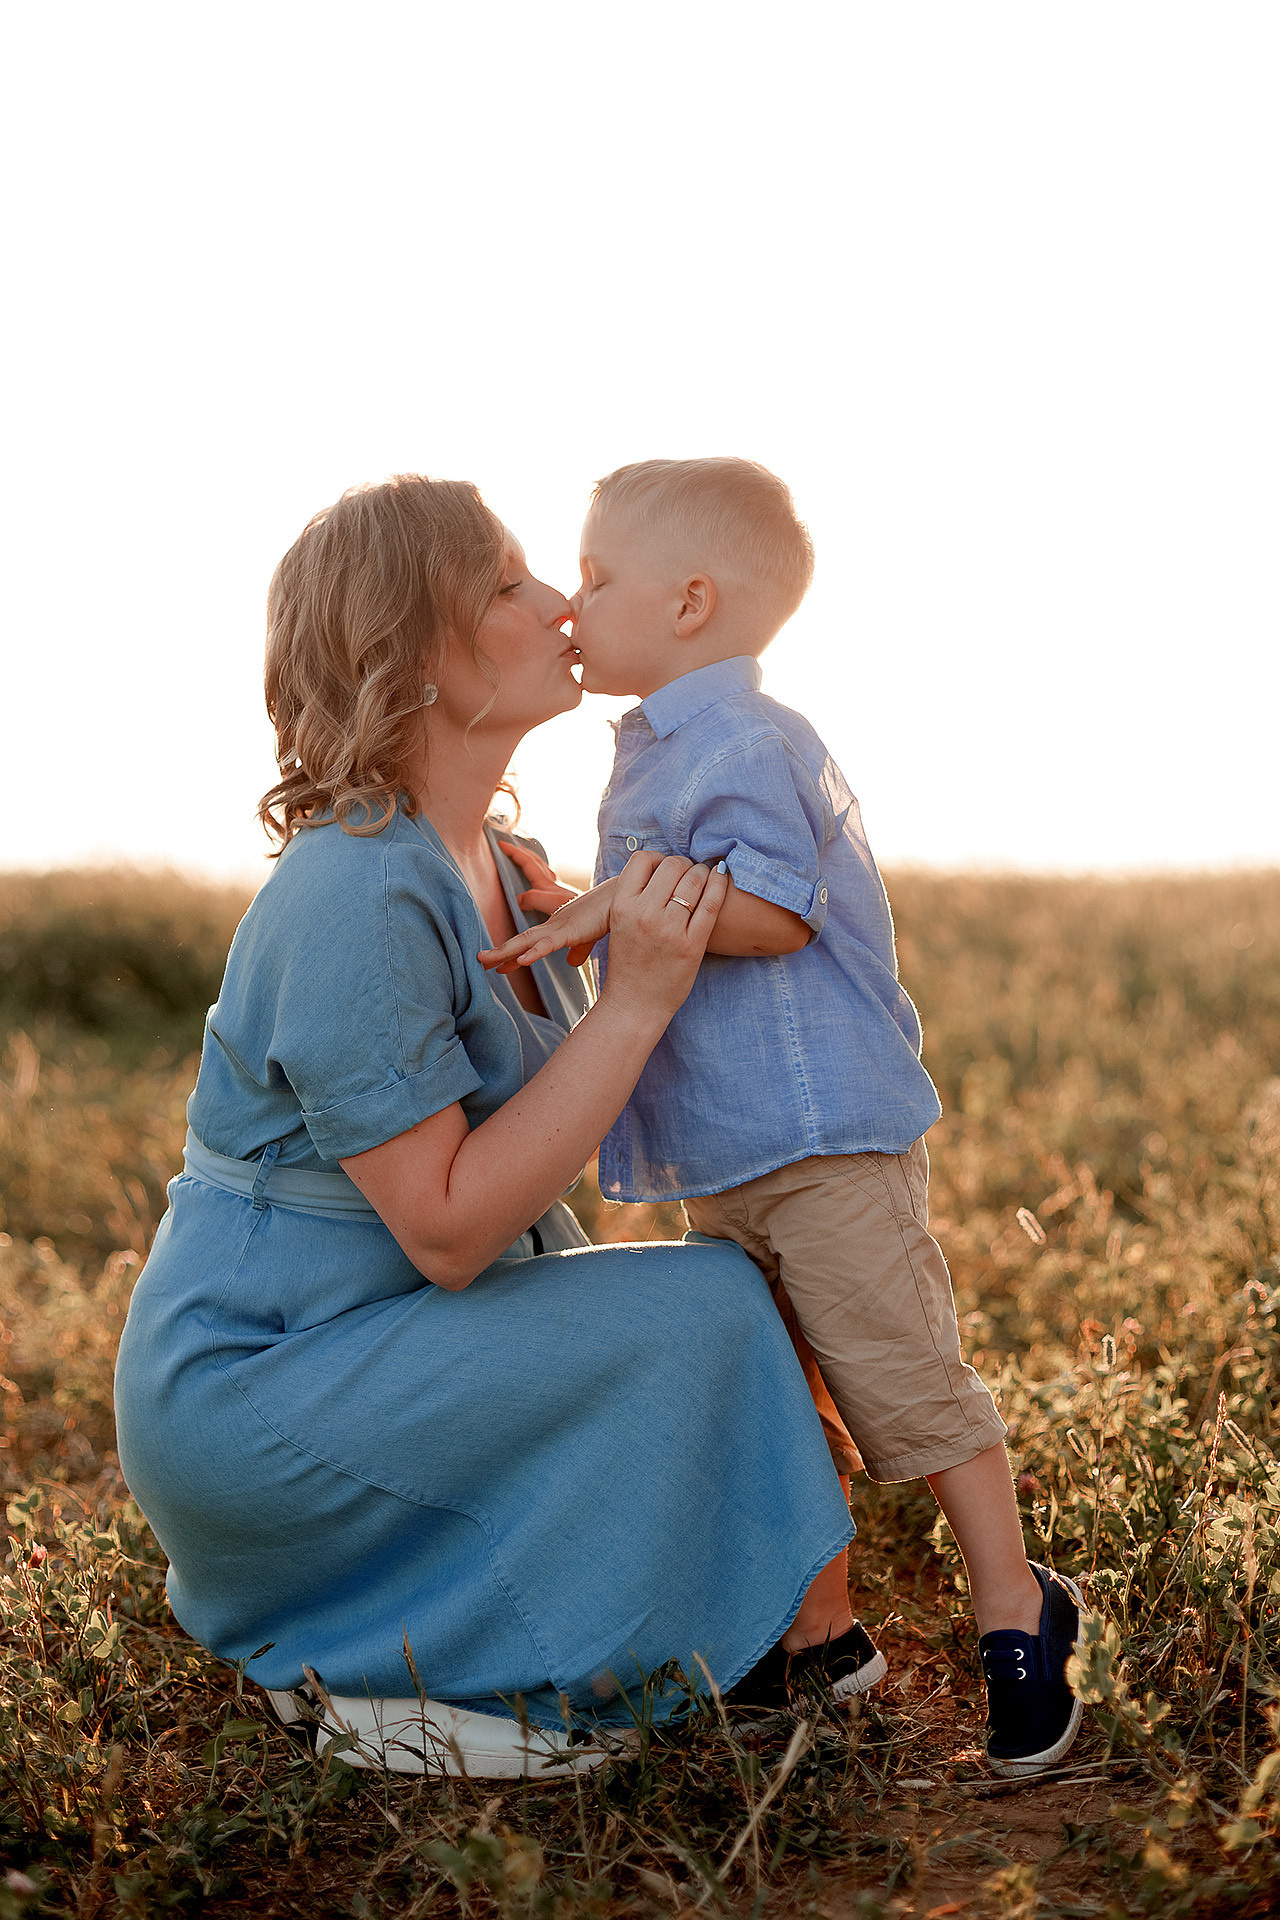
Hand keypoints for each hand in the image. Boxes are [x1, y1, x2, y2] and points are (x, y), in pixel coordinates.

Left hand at [480, 877, 613, 973]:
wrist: (624, 897)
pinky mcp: (571, 931)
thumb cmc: (608, 913)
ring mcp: (559, 928)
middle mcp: (553, 926)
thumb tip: (571, 963)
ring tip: (485, 960)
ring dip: (505, 951)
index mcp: (557, 929)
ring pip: (526, 942)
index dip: (512, 955)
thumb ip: (578, 950)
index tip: (497, 967)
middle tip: (478, 961)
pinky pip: (549, 944)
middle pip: (520, 941)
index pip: (529, 944)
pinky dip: (535, 952)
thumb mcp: (589, 937)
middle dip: (499, 952)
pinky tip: (522, 961)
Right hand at [496, 840, 579, 918]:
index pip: (526, 862)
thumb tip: (518, 899)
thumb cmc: (573, 911)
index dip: (513, 852)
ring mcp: (557, 890)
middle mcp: (551, 883)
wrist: (594, 916)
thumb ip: (533, 898)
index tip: (501, 844)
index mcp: (545, 883)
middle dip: (522, 852)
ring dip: (532, 860)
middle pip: (535, 861)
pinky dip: (541, 874)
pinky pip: (547, 879)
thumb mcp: (549, 903)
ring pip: (542, 868)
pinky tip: (541, 882)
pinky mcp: (561, 898)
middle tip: (511, 845)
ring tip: (525, 857)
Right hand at [597, 852, 728, 1026]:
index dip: (657, 860)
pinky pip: (711, 904)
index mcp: (621, 906)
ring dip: (702, 873)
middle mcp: (644, 914)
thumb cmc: (628, 964)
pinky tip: (721, 877)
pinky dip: (719, 885)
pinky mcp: (692, 945)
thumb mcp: (619, 924)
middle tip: (688, 875)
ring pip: (694, 880)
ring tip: (704, 878)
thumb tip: (659, 866)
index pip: (642, 860)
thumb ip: (634, 896)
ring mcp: (669, 929)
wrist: (634, 1005)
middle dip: (683, 865)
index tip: (665, 871)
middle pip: (672, 865)